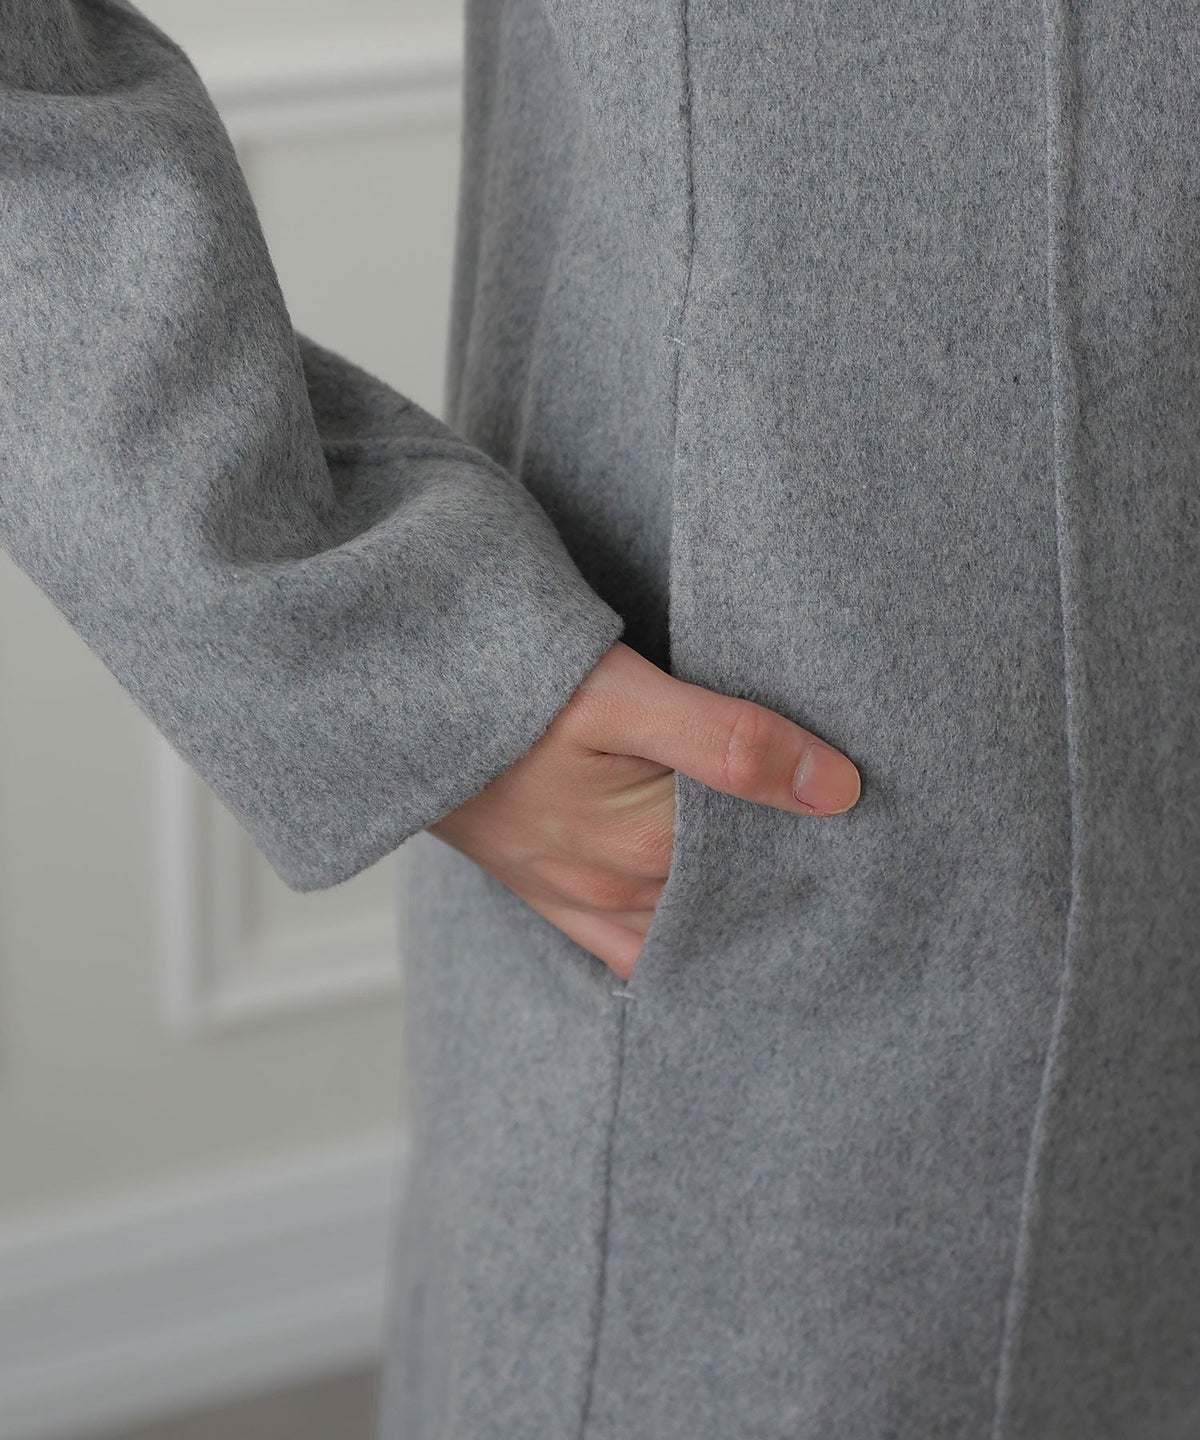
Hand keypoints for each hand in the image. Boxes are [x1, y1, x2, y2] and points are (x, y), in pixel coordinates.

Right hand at [426, 641, 860, 979]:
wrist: (396, 704)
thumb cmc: (505, 689)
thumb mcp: (623, 697)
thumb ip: (728, 741)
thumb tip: (838, 788)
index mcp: (646, 850)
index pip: (766, 864)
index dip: (822, 842)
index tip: (870, 821)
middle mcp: (617, 891)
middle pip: (729, 897)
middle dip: (786, 874)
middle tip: (849, 854)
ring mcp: (580, 899)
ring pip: (685, 925)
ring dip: (735, 907)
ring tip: (793, 883)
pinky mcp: (549, 894)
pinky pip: (625, 947)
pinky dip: (672, 944)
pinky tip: (706, 939)